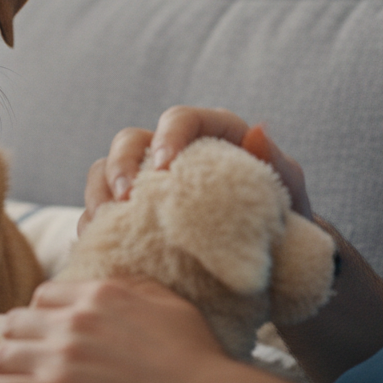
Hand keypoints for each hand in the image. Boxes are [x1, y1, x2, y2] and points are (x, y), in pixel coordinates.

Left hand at [0, 278, 234, 382]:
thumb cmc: (194, 356)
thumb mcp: (166, 302)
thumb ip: (129, 286)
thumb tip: (105, 283)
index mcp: (99, 294)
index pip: (43, 295)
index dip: (41, 315)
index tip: (47, 333)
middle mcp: (74, 320)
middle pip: (17, 322)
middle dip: (18, 339)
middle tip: (21, 356)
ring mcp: (61, 358)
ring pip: (1, 354)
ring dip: (2, 365)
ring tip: (7, 377)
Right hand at [79, 106, 312, 234]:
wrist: (272, 265)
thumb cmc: (283, 220)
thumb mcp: (289, 193)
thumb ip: (276, 163)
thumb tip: (259, 130)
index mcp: (211, 136)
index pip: (181, 118)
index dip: (168, 135)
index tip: (164, 166)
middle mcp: (172, 153)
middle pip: (130, 141)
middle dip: (119, 165)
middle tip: (125, 198)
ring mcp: (147, 184)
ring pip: (104, 173)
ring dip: (98, 195)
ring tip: (105, 224)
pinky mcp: (132, 217)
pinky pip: (98, 214)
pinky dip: (93, 227)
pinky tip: (99, 246)